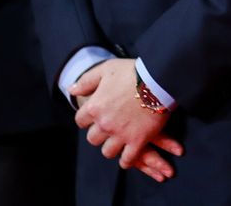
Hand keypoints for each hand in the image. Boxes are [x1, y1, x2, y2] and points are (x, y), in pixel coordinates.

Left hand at [70, 59, 180, 182]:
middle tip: (109, 128)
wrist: (159, 78)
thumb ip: (86, 81)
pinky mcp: (137, 141)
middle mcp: (104, 124)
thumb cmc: (132, 72)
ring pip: (108, 152)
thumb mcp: (106, 70)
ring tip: (118, 141)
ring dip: (111, 147)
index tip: (96, 117)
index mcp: (95, 107)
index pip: (80, 121)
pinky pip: (128, 159)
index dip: (87, 119)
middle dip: (99, 134)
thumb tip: (72, 90)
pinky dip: (126, 160)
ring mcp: (121, 134)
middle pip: (93, 139)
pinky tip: (127, 156)